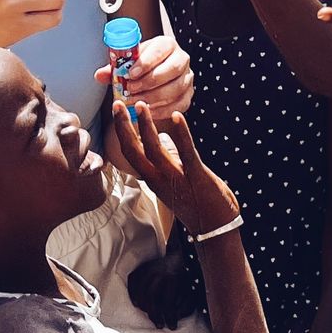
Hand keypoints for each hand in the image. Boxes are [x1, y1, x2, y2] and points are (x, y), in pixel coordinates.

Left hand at [95, 31, 191, 119]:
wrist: (155, 79)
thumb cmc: (140, 69)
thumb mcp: (128, 65)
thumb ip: (114, 69)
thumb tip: (99, 75)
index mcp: (166, 45)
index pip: (160, 50)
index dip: (145, 63)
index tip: (130, 74)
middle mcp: (181, 59)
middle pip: (172, 69)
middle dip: (149, 81)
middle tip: (130, 90)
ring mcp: (187, 78)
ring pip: (176, 88)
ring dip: (154, 97)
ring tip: (136, 102)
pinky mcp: (188, 96)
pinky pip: (179, 105)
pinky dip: (162, 110)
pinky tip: (147, 112)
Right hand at [112, 100, 237, 237]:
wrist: (215, 229)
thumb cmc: (196, 203)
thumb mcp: (175, 180)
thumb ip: (168, 160)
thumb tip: (162, 138)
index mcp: (153, 179)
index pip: (130, 153)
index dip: (122, 132)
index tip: (117, 111)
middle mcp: (159, 178)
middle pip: (133, 151)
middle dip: (123, 127)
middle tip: (117, 104)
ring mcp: (176, 177)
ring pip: (154, 149)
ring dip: (146, 126)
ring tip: (142, 105)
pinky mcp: (196, 175)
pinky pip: (186, 151)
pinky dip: (181, 133)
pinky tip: (177, 116)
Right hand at [125, 249, 199, 331]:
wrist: (179, 253)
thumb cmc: (185, 273)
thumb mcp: (191, 286)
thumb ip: (186, 301)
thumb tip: (178, 316)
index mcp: (172, 277)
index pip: (168, 302)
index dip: (170, 317)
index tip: (172, 326)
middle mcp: (158, 273)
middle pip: (151, 298)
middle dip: (155, 315)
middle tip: (159, 325)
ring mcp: (147, 269)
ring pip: (141, 292)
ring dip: (145, 307)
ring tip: (150, 316)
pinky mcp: (141, 268)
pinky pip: (133, 283)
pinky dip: (133, 294)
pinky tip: (137, 304)